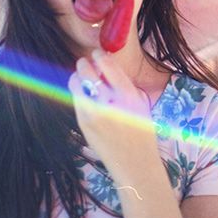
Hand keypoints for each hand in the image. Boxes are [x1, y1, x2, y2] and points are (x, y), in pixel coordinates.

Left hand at [68, 49, 160, 182]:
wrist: (134, 164)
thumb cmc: (141, 132)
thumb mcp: (141, 104)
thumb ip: (124, 85)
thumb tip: (105, 67)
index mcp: (128, 95)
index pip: (107, 64)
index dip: (99, 55)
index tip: (97, 53)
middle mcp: (109, 102)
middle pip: (86, 70)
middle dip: (84, 63)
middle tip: (86, 63)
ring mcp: (93, 113)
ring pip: (76, 83)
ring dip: (78, 76)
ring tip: (82, 77)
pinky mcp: (83, 123)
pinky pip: (76, 99)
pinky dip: (79, 93)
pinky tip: (85, 95)